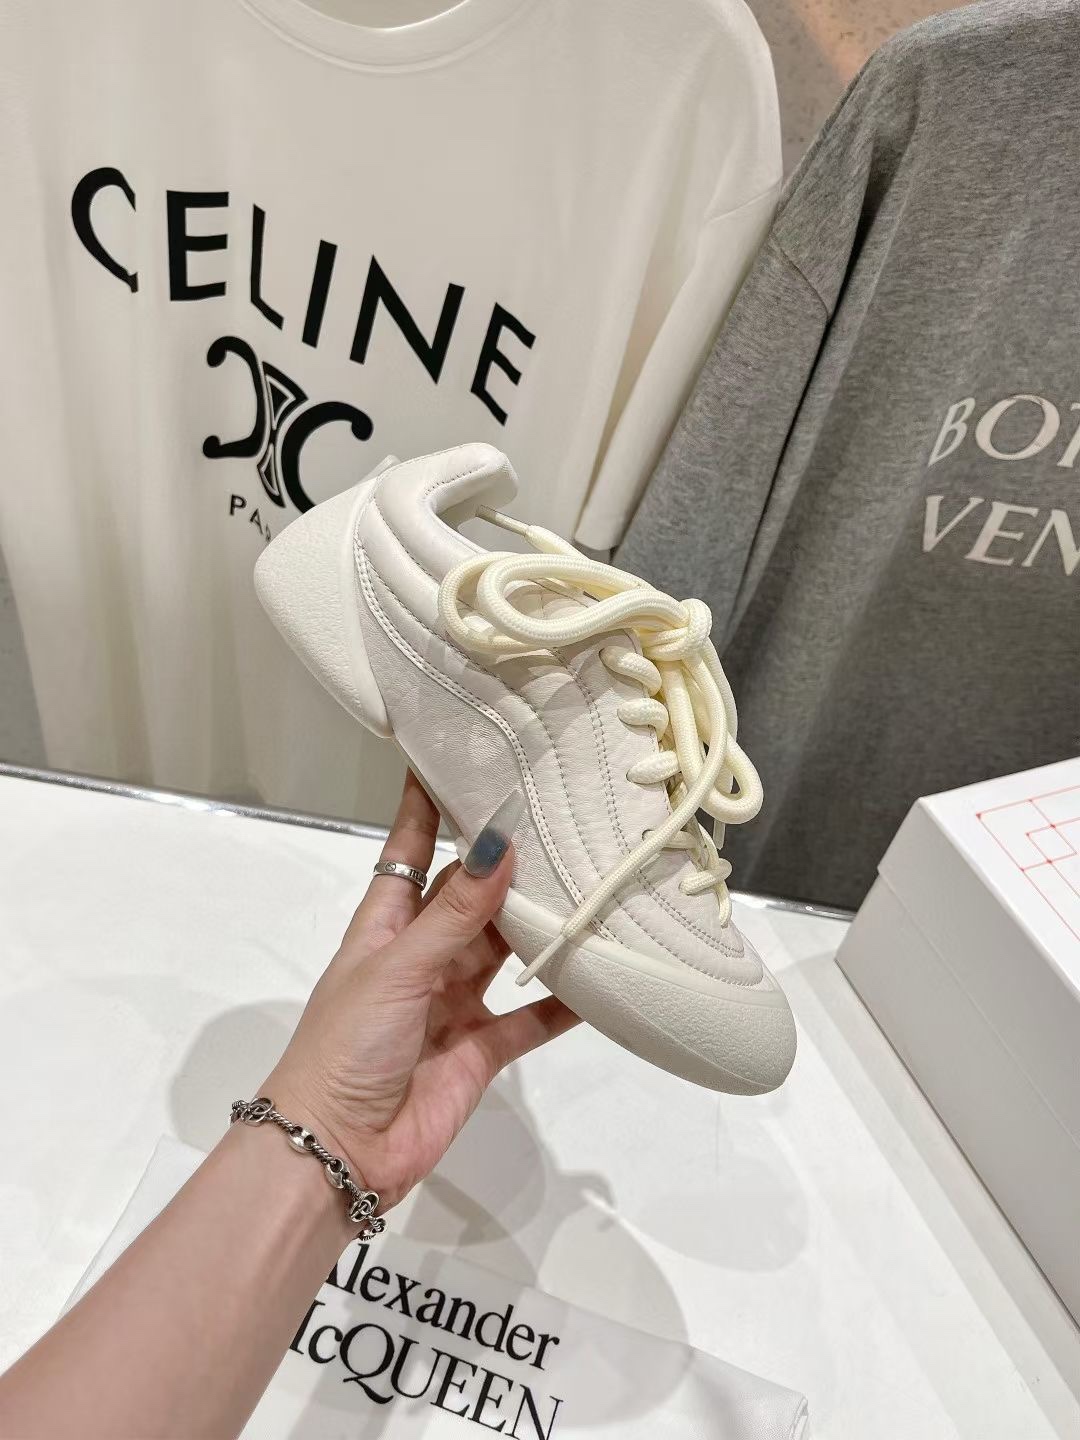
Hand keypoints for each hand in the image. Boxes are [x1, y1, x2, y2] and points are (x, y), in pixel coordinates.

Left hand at [264, 771, 578, 1209]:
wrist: (335, 1151)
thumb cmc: (348, 1043)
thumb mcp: (397, 968)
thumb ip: (454, 914)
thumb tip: (499, 844)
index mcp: (385, 926)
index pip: (408, 849)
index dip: (426, 807)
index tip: (451, 755)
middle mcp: (422, 956)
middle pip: (470, 897)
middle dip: (506, 863)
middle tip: (561, 815)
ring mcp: (453, 1002)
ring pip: (506, 950)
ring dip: (542, 925)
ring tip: (594, 881)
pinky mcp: (481, 1050)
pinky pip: (531, 1018)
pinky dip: (563, 1000)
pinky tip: (603, 976)